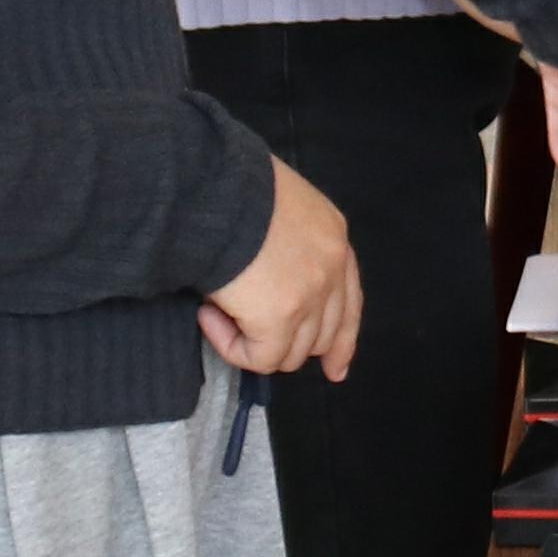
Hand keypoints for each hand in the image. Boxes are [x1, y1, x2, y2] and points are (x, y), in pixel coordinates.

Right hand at [200, 155, 361, 381]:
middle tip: (256, 346)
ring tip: (217, 310)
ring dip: (252, 341)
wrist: (209, 190)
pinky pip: (258, 359)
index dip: (341, 340)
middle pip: (325, 335)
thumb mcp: (275, 204)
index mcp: (332, 236)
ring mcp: (311, 295)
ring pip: (290, 353)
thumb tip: (269, 279)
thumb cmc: (227, 188)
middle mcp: (332, 268)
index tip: (335, 368)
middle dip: (295, 350)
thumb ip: (286, 240)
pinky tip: (207, 316)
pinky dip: (230, 346)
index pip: (349, 301)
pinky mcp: (280, 319)